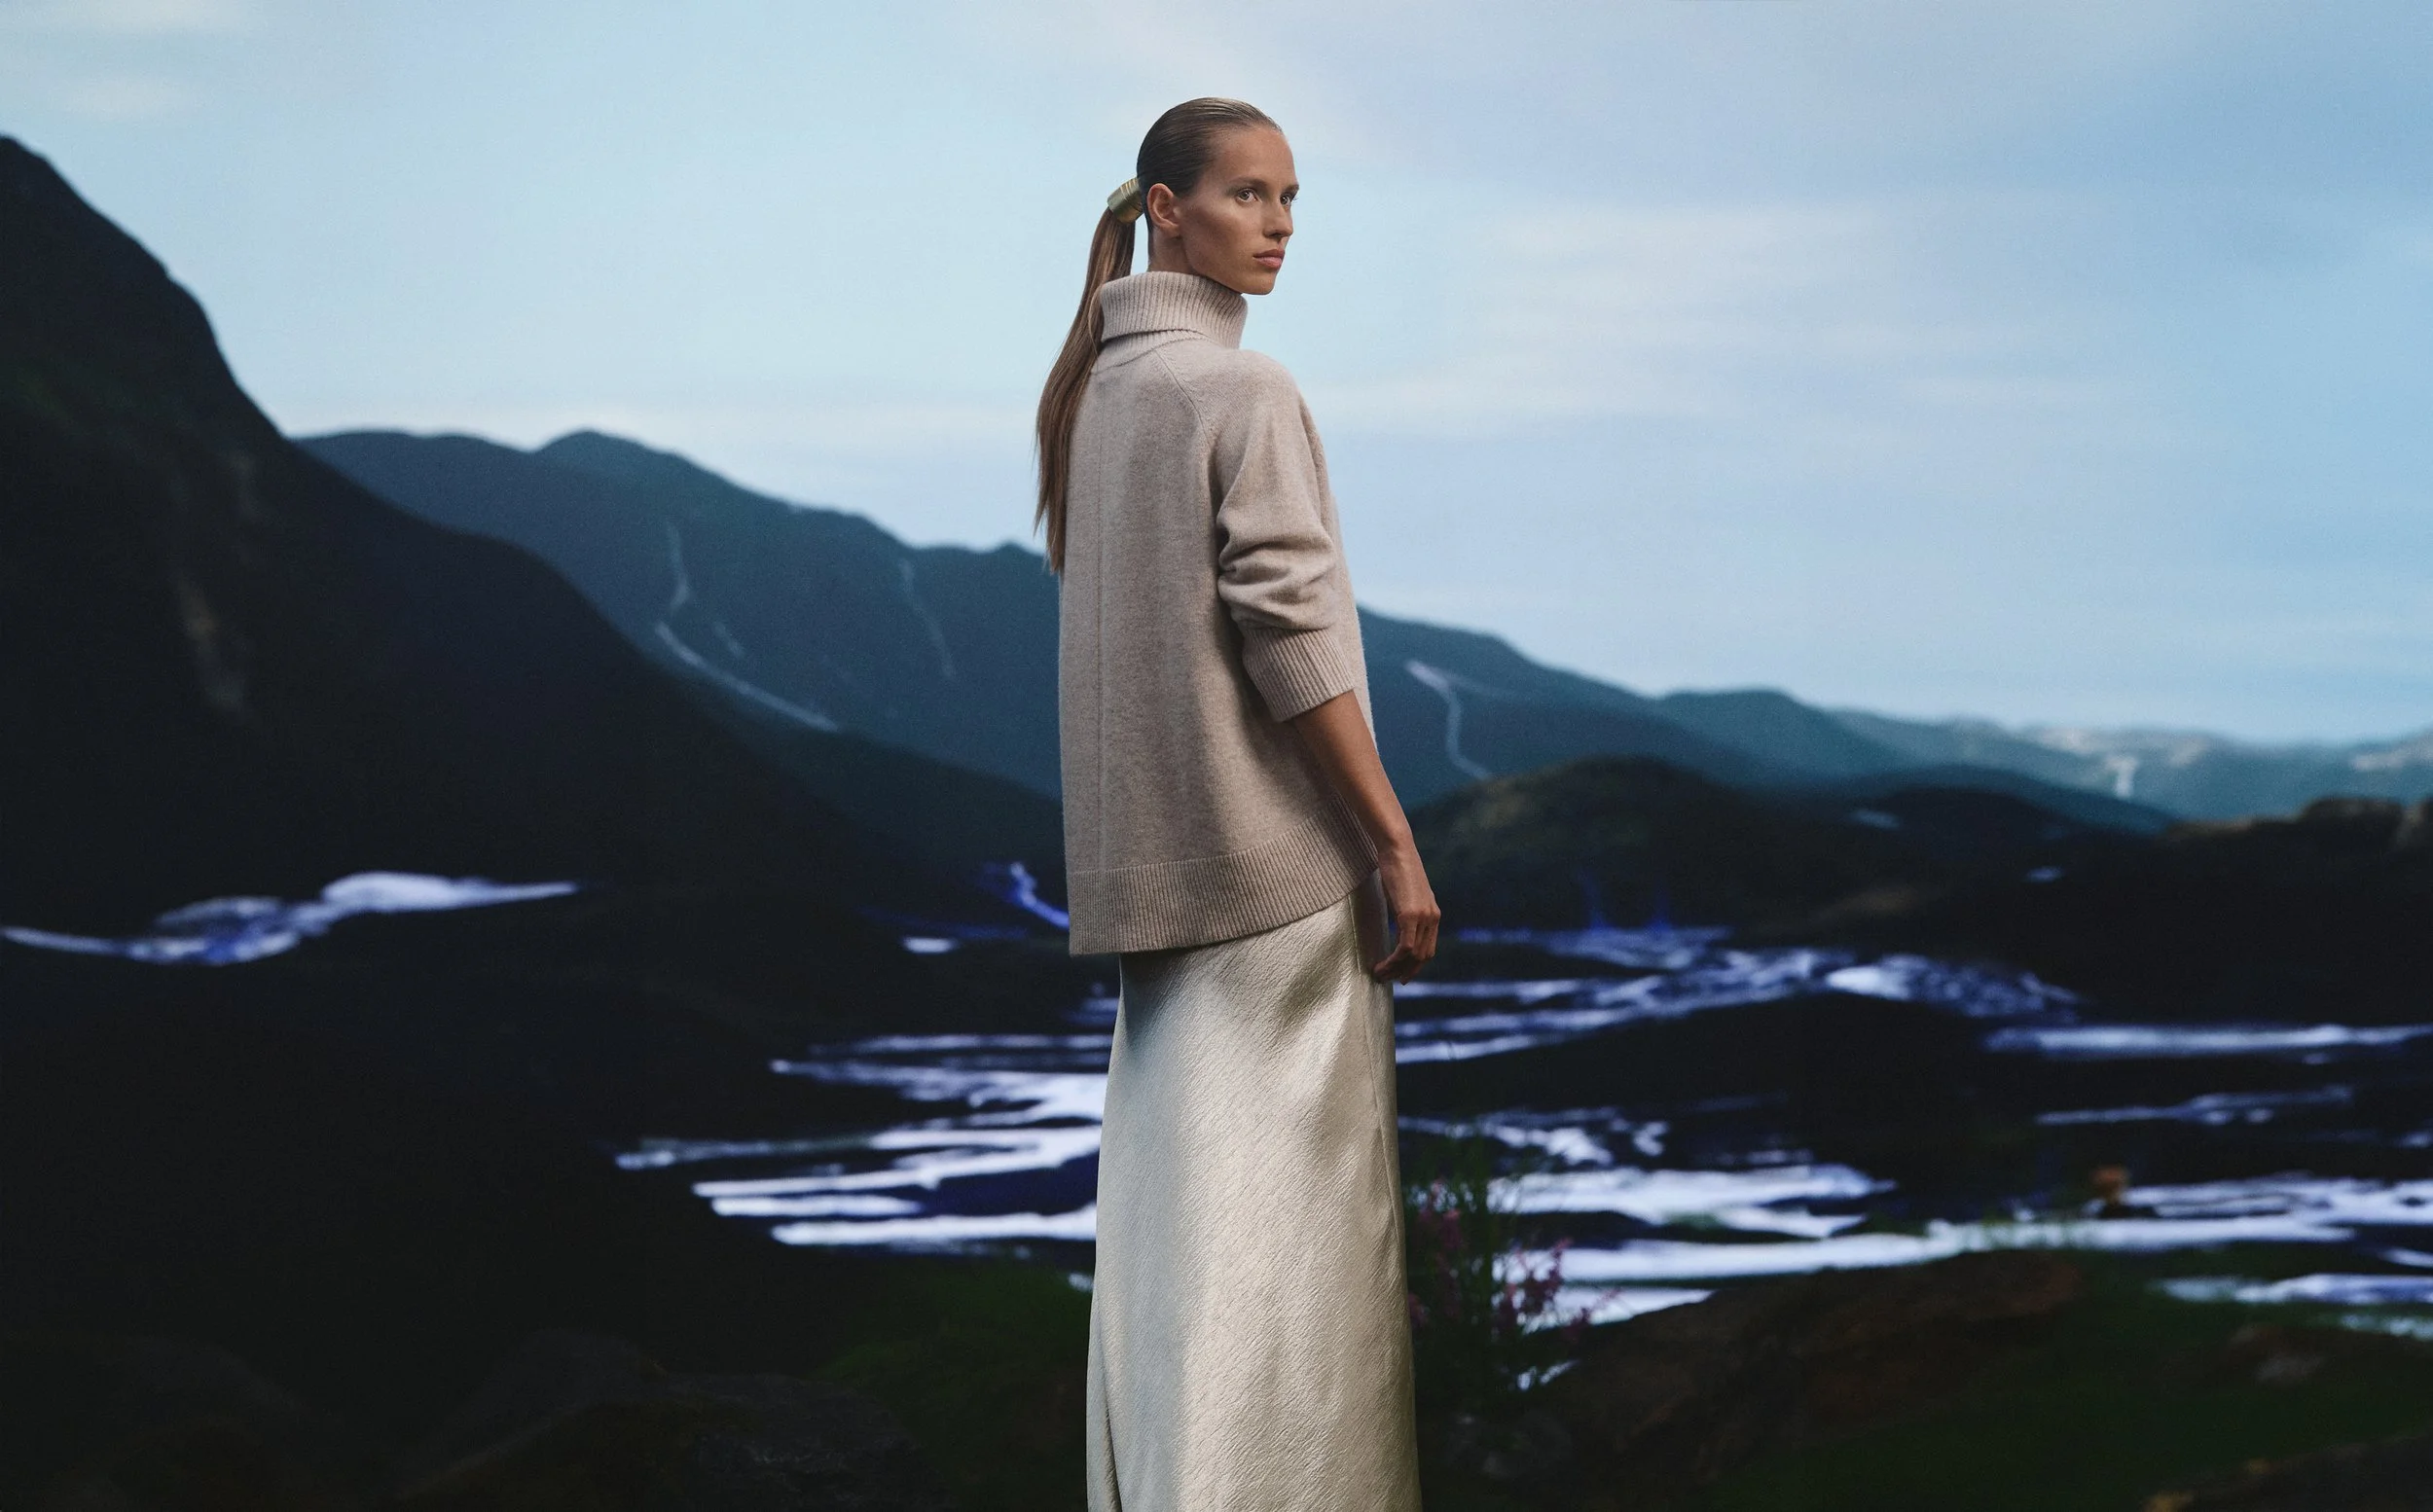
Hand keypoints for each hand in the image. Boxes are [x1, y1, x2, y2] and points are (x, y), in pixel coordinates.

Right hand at [1369, 842, 1439, 983]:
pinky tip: (1380, 965)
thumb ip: (1405, 908)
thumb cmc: (1396, 867)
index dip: (1415, 966)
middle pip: (1423, 956)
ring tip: (1379, 975)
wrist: (1397, 848)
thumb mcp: (1404, 893)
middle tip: (1388, 980)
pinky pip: (1405, 948)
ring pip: (1414, 956)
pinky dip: (1393, 961)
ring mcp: (1423, 917)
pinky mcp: (1410, 915)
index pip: (1428, 949)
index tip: (1402, 976)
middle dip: (1406, 972)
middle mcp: (1432, 918)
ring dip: (1396, 969)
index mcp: (1433, 914)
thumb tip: (1396, 919)